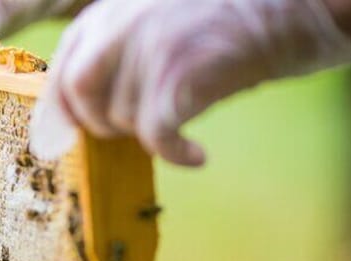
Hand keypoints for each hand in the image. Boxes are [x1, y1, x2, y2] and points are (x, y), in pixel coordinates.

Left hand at [29, 0, 350, 165]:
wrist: (290, 7)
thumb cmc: (223, 21)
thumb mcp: (155, 20)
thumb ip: (115, 52)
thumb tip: (79, 114)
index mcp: (108, 10)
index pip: (62, 66)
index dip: (60, 110)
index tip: (62, 140)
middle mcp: (120, 23)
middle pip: (78, 93)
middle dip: (96, 124)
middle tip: (128, 131)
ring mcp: (147, 47)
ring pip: (117, 118)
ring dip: (141, 133)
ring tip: (176, 123)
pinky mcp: (177, 76)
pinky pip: (154, 135)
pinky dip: (174, 153)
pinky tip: (197, 155)